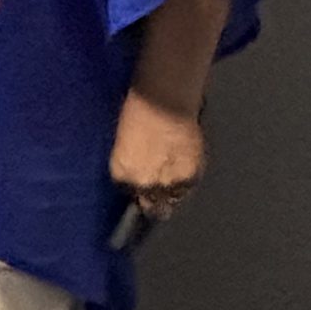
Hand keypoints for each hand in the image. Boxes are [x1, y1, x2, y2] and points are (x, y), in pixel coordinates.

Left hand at [109, 86, 204, 219]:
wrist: (164, 102)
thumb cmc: (140, 111)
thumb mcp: (124, 143)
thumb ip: (131, 165)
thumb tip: (140, 173)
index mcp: (121, 174)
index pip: (129, 194)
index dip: (137, 188)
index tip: (142, 185)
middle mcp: (142, 184)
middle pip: (150, 207)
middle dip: (153, 201)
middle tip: (160, 194)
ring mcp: (167, 184)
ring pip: (171, 202)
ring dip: (172, 194)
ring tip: (174, 179)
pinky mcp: (189, 178)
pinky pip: (188, 190)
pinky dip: (187, 183)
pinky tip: (184, 170)